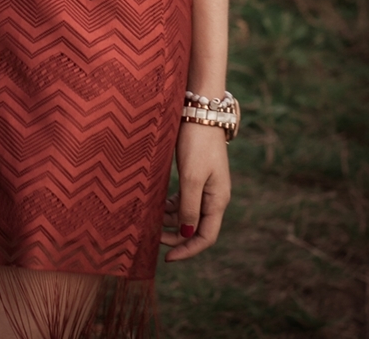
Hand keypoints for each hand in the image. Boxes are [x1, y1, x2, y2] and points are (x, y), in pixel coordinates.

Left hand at [160, 121, 230, 261]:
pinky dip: (171, 206)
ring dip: (171, 221)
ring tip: (150, 221)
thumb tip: (187, 235)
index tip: (166, 258)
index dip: (188, 250)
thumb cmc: (197, 142)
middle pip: (196, 228)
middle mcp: (214, 196)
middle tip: (152, 238)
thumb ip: (188, 207)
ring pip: (188, 214)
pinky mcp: (197, 174)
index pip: (206, 237)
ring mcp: (206, 185)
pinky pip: (184, 199)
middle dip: (175, 237)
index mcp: (218, 200)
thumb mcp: (191, 176)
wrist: (200, 109)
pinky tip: (157, 206)